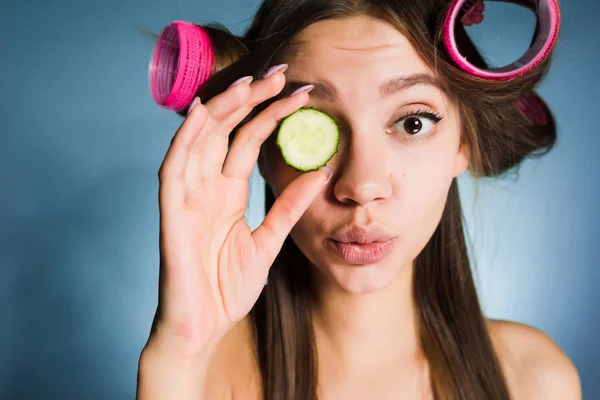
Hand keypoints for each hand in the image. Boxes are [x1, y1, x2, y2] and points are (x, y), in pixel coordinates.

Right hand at [149, 68, 329, 354]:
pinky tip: (202, 115)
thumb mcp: (267, 243)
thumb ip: (288, 208)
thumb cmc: (227, 289)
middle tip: (280, 76)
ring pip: (199, 141)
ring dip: (222, 110)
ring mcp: (186, 198)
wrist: (201, 329)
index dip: (271, 115)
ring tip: (249, 83)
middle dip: (251, 100)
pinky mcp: (171, 215)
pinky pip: (173, 171)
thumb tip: (318, 172)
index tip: (300, 94)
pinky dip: (185, 141)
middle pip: (226, 131)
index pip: (248, 141)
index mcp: (227, 194)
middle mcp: (205, 188)